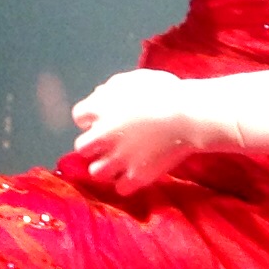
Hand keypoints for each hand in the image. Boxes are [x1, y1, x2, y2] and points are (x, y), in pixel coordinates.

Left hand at [64, 68, 202, 192]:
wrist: (189, 115)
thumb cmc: (165, 92)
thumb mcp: (135, 79)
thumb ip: (113, 86)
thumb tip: (99, 94)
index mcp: (101, 109)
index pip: (79, 116)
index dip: (90, 119)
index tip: (102, 120)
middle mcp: (104, 135)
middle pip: (82, 147)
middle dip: (93, 146)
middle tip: (109, 144)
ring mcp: (119, 157)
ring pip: (96, 172)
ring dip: (105, 168)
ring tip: (119, 164)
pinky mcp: (137, 175)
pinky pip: (121, 188)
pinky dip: (126, 184)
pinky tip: (135, 175)